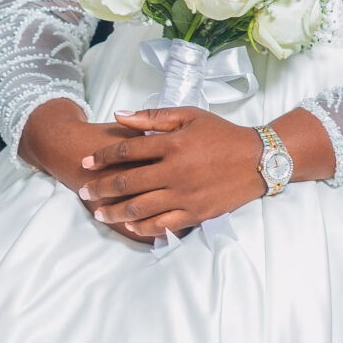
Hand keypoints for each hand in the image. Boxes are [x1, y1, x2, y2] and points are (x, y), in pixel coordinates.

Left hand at [74, 109, 268, 240]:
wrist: (258, 159)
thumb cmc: (222, 133)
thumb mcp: (189, 115)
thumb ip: (153, 117)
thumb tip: (118, 115)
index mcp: (172, 144)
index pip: (126, 150)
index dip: (102, 157)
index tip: (86, 163)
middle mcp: (175, 171)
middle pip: (127, 182)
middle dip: (101, 188)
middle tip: (84, 193)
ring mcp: (185, 195)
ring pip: (140, 208)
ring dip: (115, 212)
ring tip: (99, 214)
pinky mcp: (196, 213)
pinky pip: (163, 225)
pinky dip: (143, 227)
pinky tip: (130, 226)